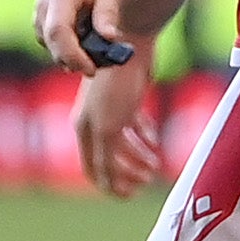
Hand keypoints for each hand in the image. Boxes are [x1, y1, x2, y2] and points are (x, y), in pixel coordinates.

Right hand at [33, 0, 130, 73]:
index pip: (58, 31)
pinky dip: (71, 51)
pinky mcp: (41, 26)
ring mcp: (38, 18)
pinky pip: (55, 46)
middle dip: (77, 62)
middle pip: (53, 46)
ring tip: (102, 50)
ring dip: (76, 57)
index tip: (92, 68)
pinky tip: (90, 44)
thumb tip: (110, 38)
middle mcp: (43, 8)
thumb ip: (108, 10)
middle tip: (104, 64)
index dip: (73, 55)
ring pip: (53, 50)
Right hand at [72, 60, 167, 196]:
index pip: (93, 169)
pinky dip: (143, 136)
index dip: (110, 186)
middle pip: (109, 159)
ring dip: (138, 158)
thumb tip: (108, 187)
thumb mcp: (107, 128)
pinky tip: (155, 142)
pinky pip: (134, 125)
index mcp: (84, 130)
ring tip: (155, 166)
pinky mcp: (127, 99)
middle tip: (148, 180)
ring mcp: (111, 111)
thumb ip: (106, 158)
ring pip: (123, 144)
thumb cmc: (114, 87)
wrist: (129, 45)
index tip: (129, 195)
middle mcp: (94, 123)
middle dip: (128, 174)